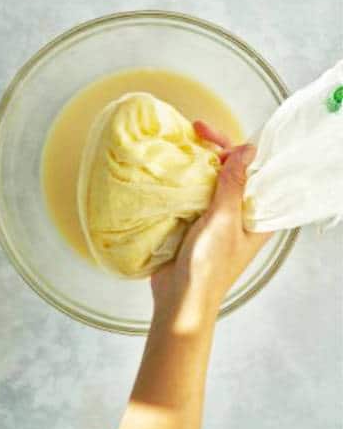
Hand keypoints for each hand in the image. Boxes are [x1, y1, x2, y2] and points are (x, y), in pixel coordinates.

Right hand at [149, 122, 271, 329]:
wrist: (180, 299)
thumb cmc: (208, 267)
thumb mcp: (223, 221)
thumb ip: (233, 185)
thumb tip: (247, 151)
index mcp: (258, 217)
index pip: (256, 173)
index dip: (239, 150)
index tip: (215, 136)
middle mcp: (239, 216)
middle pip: (232, 173)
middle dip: (215, 151)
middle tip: (194, 130)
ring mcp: (215, 220)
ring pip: (209, 182)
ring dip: (196, 164)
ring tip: (180, 144)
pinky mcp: (193, 225)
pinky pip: (190, 196)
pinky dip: (182, 181)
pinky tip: (170, 169)